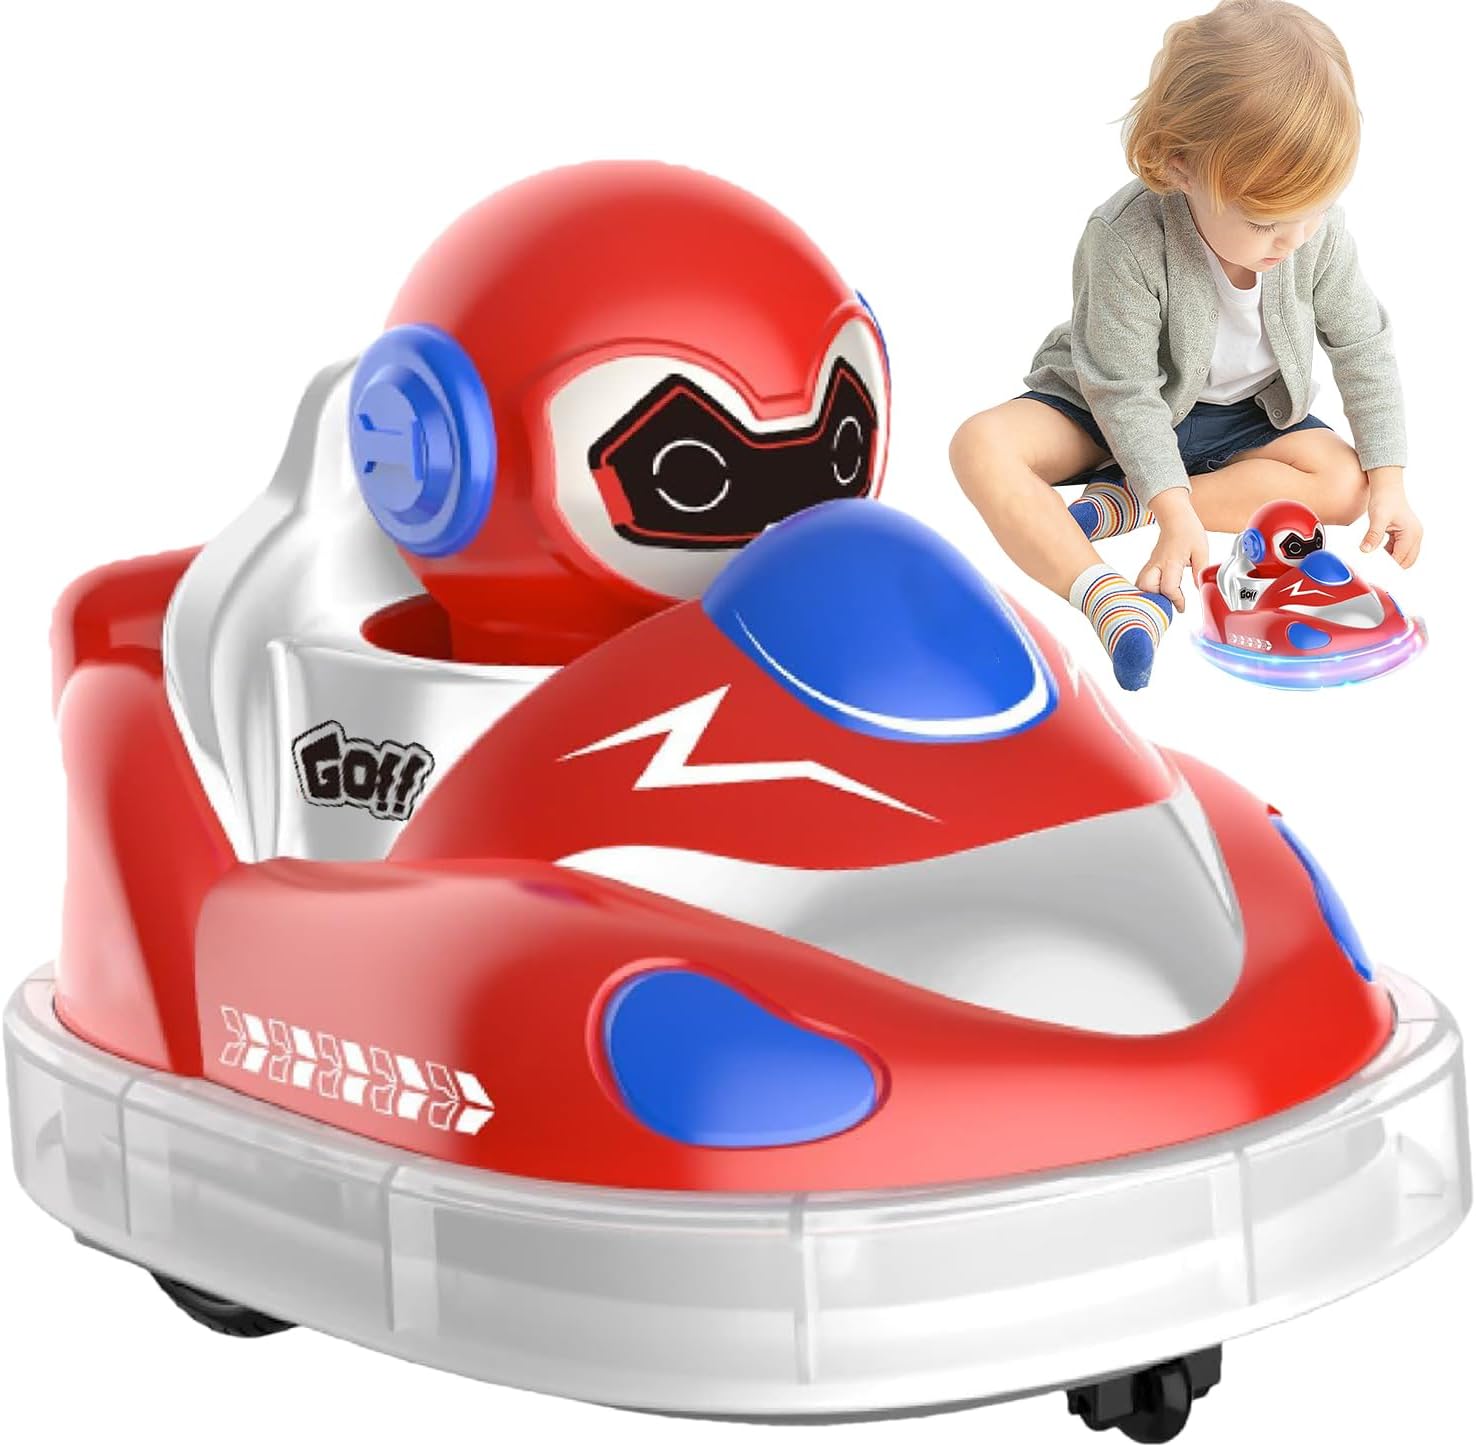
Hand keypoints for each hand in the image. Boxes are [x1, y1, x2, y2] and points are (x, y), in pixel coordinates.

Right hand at [1136, 488, 1208, 610]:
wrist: (1175, 516)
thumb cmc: (1188, 530)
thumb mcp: (1202, 550)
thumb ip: (1200, 570)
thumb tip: (1199, 588)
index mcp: (1171, 561)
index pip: (1168, 587)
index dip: (1176, 600)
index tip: (1182, 607)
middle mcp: (1157, 564)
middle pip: (1146, 588)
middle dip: (1156, 600)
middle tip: (1168, 604)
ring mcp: (1151, 564)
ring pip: (1140, 585)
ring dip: (1150, 595)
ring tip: (1163, 599)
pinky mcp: (1150, 564)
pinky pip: (1142, 580)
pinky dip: (1147, 589)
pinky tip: (1158, 592)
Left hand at [1361, 467, 1421, 566]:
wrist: (1387, 488)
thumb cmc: (1385, 499)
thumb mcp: (1377, 518)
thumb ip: (1373, 535)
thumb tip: (1366, 550)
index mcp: (1412, 533)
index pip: (1401, 559)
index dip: (1389, 567)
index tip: (1375, 572)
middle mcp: (1415, 535)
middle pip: (1406, 561)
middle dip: (1392, 567)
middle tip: (1374, 569)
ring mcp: (1412, 535)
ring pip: (1403, 557)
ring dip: (1390, 560)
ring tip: (1374, 559)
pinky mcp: (1405, 534)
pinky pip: (1398, 550)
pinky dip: (1389, 553)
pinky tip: (1377, 551)